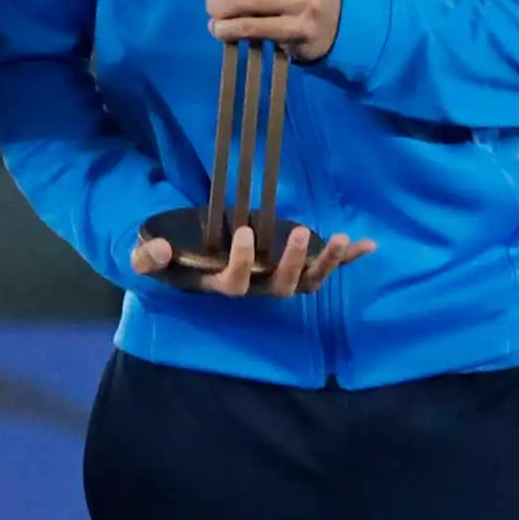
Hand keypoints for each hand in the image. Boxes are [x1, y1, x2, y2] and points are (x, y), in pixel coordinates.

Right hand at [132, 222, 375, 297]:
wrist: (190, 265)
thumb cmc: (172, 262)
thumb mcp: (151, 257)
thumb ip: (149, 257)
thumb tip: (158, 250)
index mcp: (223, 284)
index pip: (236, 283)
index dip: (242, 263)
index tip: (243, 232)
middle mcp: (256, 288)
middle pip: (281, 287)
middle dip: (291, 262)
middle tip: (296, 233)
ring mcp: (277, 279)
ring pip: (307, 282)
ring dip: (327, 263)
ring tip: (341, 238)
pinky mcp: (293, 267)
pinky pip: (322, 268)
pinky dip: (346, 259)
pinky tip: (369, 245)